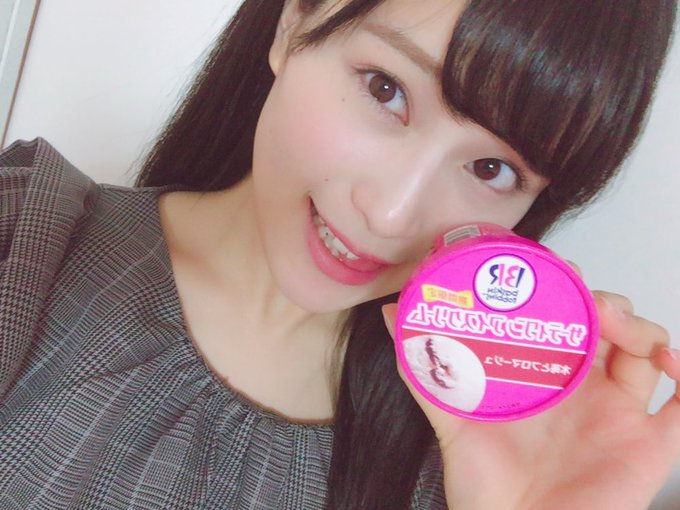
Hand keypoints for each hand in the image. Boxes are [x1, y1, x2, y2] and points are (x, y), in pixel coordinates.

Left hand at [382, 289, 679, 509]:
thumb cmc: (485, 484)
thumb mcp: (450, 417)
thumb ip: (422, 366)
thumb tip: (390, 313)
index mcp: (546, 375)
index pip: (566, 317)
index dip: (568, 288)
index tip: (554, 267)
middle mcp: (584, 388)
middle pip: (610, 326)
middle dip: (604, 300)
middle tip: (584, 294)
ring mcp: (618, 415)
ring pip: (646, 352)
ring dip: (640, 327)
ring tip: (616, 323)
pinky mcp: (645, 447)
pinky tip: (667, 361)